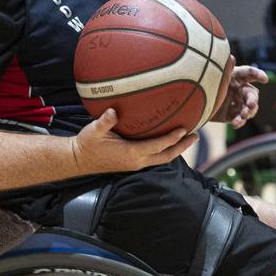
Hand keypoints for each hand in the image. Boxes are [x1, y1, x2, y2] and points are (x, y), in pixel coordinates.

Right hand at [71, 109, 197, 173]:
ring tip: (188, 138)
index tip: (184, 129)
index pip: (158, 146)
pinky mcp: (133, 164)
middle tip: (196, 135)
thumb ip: (104, 122)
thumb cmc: (87, 144)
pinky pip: (155, 158)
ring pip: (162, 158)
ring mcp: (136, 164)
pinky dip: (165, 150)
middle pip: (166, 156)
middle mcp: (137, 161)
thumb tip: (112, 111)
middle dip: (182, 146)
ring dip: (176, 149)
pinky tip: (168, 141)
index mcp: (132, 153)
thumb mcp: (93, 131)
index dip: (172, 138)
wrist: (79, 160)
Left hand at [210, 60, 268, 127]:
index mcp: (236, 76)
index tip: (265, 79)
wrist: (193, 101)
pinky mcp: (231, 115)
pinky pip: (238, 119)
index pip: (249, 73)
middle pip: (251, 94)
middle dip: (253, 100)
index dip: (258, 75)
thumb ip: (224, 69)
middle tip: (251, 105)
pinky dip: (239, 122)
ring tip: (244, 115)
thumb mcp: (214, 75)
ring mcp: (236, 103)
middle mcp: (239, 90)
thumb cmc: (205, 83)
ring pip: (248, 109)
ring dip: (248, 112)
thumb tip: (231, 58)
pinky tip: (236, 123)